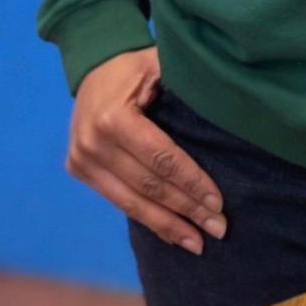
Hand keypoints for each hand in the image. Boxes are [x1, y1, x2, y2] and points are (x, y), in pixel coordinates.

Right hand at [66, 47, 227, 252]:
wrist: (92, 62)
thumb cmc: (136, 63)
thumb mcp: (161, 63)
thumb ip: (185, 85)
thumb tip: (228, 107)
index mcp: (114, 116)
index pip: (162, 158)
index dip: (192, 182)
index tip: (219, 203)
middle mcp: (92, 142)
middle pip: (149, 185)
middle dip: (187, 210)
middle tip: (218, 229)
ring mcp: (81, 159)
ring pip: (132, 202)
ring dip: (168, 225)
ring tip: (197, 243)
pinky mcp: (78, 169)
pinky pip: (118, 201)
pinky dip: (146, 218)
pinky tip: (170, 232)